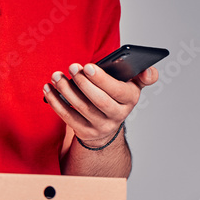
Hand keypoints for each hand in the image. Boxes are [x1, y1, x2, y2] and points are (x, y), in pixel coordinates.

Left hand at [43, 63, 158, 144]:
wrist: (107, 124)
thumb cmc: (116, 97)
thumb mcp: (131, 86)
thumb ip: (142, 76)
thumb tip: (150, 71)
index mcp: (130, 101)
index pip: (118, 91)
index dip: (102, 79)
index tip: (87, 66)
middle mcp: (116, 116)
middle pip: (99, 101)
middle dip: (83, 83)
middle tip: (72, 67)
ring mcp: (99, 126)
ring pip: (81, 108)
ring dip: (66, 90)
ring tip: (57, 76)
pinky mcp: (84, 132)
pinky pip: (67, 117)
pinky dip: (56, 102)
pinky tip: (49, 89)